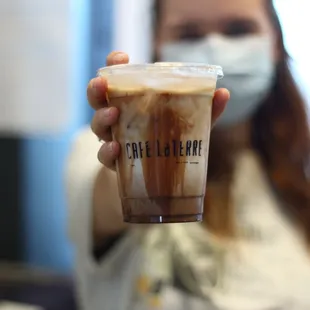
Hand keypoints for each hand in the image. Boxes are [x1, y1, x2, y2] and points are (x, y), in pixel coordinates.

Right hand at [88, 51, 229, 170]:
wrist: (160, 176)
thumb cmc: (172, 141)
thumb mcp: (189, 124)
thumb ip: (204, 109)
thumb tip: (223, 93)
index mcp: (133, 102)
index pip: (118, 79)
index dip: (114, 65)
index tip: (120, 57)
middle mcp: (119, 118)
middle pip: (98, 99)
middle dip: (97, 89)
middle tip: (103, 85)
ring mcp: (114, 139)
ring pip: (97, 126)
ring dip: (101, 118)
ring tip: (113, 115)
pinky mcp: (115, 162)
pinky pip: (104, 156)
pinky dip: (107, 152)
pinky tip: (116, 148)